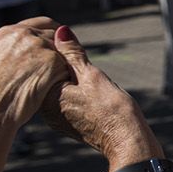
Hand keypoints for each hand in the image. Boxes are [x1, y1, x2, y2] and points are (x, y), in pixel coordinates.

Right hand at [0, 18, 73, 130]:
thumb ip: (17, 50)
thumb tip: (37, 49)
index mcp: (9, 32)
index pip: (42, 24)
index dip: (54, 33)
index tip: (60, 43)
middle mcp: (24, 34)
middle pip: (56, 36)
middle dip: (60, 50)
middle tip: (60, 68)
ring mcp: (40, 46)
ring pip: (63, 52)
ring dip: (62, 66)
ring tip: (51, 84)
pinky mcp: (52, 61)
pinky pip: (67, 69)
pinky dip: (64, 79)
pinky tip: (54, 90)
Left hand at [41, 25, 160, 165]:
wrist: (127, 140)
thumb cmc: (111, 109)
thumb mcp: (92, 75)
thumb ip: (73, 53)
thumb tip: (60, 31)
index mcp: (46, 95)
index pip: (50, 64)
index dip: (69, 56)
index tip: (86, 64)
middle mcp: (45, 109)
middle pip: (55, 77)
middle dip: (72, 70)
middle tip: (94, 79)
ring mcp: (56, 119)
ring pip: (64, 89)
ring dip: (77, 82)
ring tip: (97, 91)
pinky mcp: (68, 124)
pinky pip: (69, 102)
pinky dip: (80, 96)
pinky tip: (96, 100)